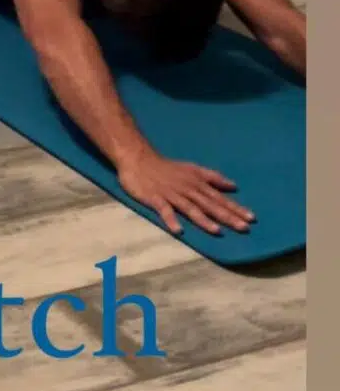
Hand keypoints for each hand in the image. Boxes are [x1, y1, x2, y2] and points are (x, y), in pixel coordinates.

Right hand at [118, 148, 254, 235]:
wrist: (139, 159)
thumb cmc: (167, 167)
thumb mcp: (193, 169)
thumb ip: (213, 178)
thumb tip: (233, 186)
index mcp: (197, 183)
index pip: (220, 198)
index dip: (235, 208)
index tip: (252, 218)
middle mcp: (188, 189)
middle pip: (210, 205)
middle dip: (227, 216)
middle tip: (244, 228)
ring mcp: (172, 194)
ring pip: (191, 208)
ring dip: (204, 220)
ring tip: (217, 231)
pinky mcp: (156, 198)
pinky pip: (165, 210)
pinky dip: (171, 220)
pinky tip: (179, 230)